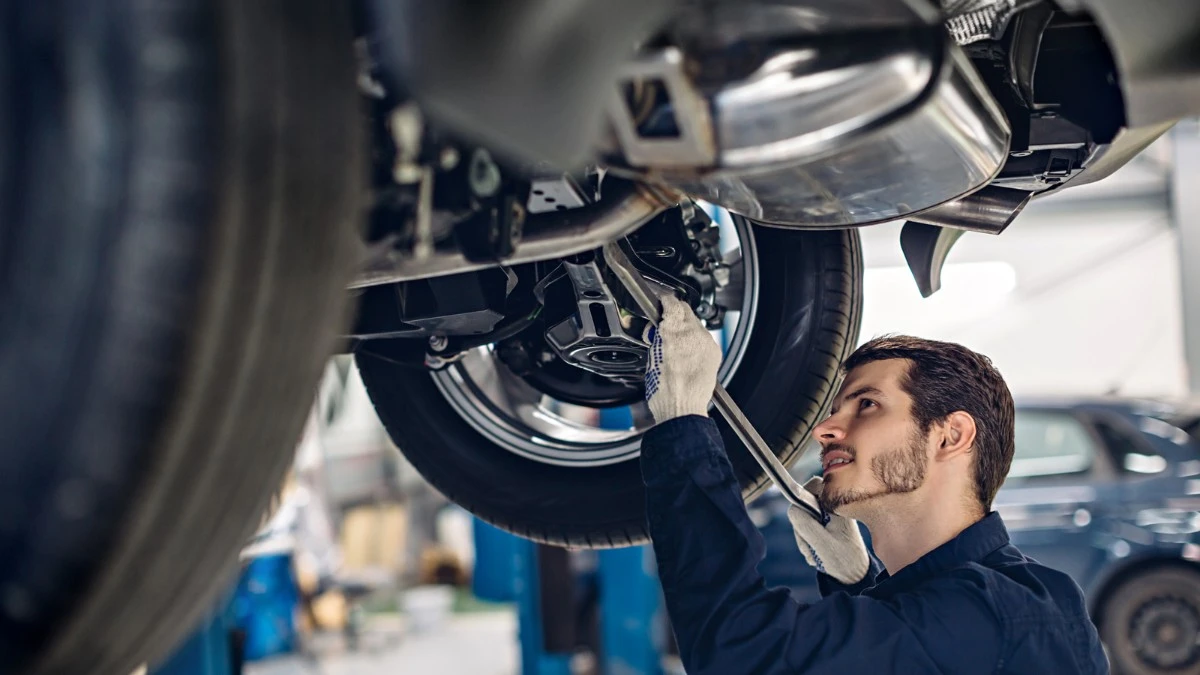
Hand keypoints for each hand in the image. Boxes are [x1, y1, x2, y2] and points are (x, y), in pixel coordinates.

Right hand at [643, 295, 721, 423]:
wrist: (682, 409)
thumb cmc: (664, 391)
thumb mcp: (651, 357)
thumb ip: (656, 337)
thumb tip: (658, 329)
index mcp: (673, 332)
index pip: (672, 303)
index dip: (664, 301)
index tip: (661, 303)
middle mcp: (693, 334)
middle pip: (686, 311)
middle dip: (674, 315)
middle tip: (664, 326)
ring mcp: (706, 343)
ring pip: (695, 324)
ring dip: (685, 328)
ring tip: (674, 344)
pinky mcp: (714, 352)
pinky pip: (704, 338)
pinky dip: (695, 341)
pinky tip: (686, 353)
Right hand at [786, 477, 870, 584]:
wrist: (853, 576)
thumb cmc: (843, 559)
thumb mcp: (820, 542)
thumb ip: (804, 523)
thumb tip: (792, 508)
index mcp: (837, 506)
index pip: (813, 485)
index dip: (801, 497)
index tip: (801, 516)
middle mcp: (833, 508)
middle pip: (804, 504)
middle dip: (802, 525)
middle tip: (810, 543)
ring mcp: (829, 517)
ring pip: (803, 518)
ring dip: (804, 537)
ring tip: (815, 552)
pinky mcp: (826, 527)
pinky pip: (807, 528)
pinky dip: (807, 541)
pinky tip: (817, 552)